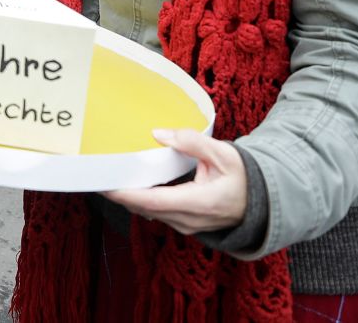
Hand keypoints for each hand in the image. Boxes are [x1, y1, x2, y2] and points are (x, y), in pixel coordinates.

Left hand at [102, 129, 247, 235]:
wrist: (263, 202)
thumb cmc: (244, 176)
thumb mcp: (224, 153)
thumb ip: (192, 141)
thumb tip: (159, 133)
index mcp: (200, 203)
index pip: (153, 201)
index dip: (125, 194)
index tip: (102, 183)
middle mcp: (189, 219)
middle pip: (144, 208)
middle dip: (118, 192)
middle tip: (94, 172)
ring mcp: (186, 225)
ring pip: (147, 212)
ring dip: (127, 195)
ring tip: (107, 174)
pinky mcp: (183, 223)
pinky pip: (155, 212)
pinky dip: (139, 199)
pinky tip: (128, 182)